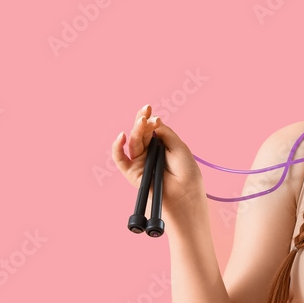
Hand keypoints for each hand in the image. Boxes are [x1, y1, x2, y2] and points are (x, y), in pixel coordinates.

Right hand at [111, 104, 205, 221]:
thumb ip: (164, 133)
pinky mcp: (132, 173)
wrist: (185, 193)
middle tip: (146, 111)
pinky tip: (121, 137)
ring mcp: (140, 162)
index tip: (150, 108)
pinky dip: (117, 148)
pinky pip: (120, 159)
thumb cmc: (186, 172)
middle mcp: (149, 153)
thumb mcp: (178, 146)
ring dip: (136, 131)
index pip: (151, 129)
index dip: (149, 119)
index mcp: (161, 146)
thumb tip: (153, 120)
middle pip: (141, 134)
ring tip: (143, 121)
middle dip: (142, 121)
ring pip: (133, 143)